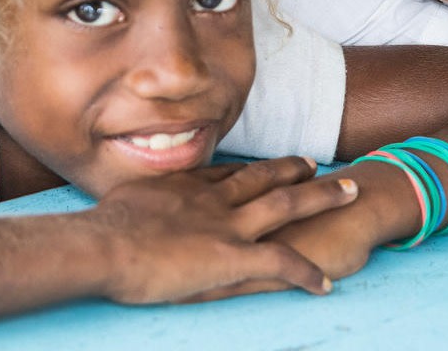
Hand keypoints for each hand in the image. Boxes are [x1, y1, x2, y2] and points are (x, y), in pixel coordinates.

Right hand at [89, 156, 357, 303]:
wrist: (103, 244)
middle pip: (263, 176)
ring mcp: (227, 225)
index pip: (225, 173)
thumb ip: (132, 205)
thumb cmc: (99, 231)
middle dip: (292, 169)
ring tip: (349, 191)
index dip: (248, 169)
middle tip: (316, 163)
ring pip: (286, 204)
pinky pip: (281, 263)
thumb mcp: (119, 205)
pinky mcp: (234, 256)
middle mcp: (213, 199)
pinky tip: (324, 285)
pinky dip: (306, 273)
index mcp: (185, 188)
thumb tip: (122, 209)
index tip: (263, 165)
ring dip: (321, 196)